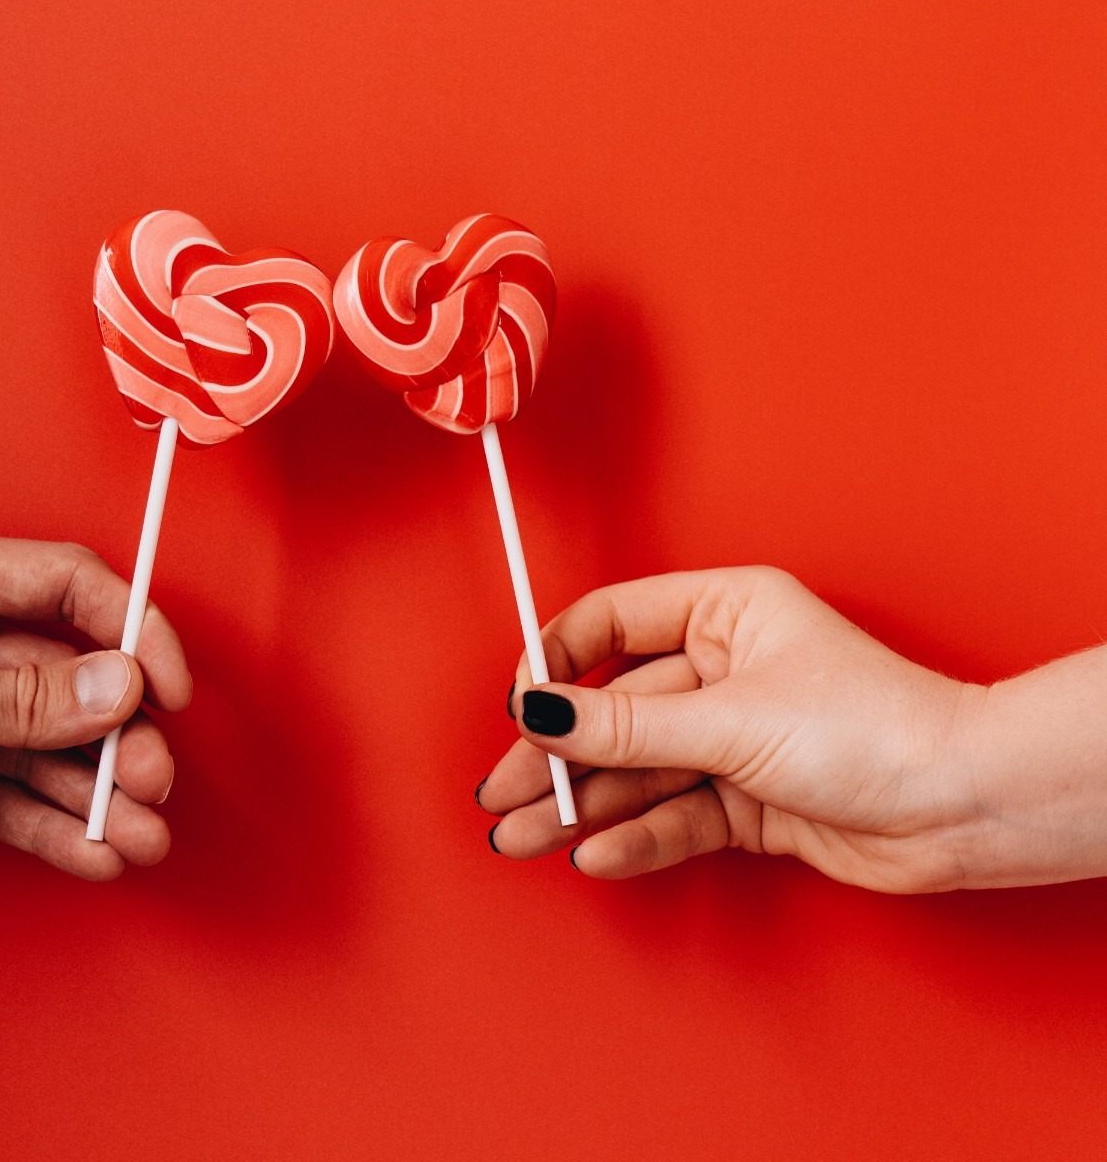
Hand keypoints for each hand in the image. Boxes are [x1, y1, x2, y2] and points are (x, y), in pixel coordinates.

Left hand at [0, 527, 191, 885]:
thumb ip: (11, 696)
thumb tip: (112, 687)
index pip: (64, 586)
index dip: (129, 631)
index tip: (168, 690)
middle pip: (62, 677)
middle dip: (113, 732)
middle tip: (147, 781)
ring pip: (38, 747)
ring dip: (90, 791)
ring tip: (138, 835)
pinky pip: (0, 796)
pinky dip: (45, 826)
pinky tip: (89, 852)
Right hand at [479, 565, 1106, 892]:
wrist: (963, 808)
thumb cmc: (876, 728)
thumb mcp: (729, 719)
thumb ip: (624, 724)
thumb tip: (539, 711)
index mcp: (723, 613)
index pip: (610, 623)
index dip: (555, 662)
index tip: (518, 706)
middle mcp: (724, 670)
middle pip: (614, 709)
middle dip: (556, 755)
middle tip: (503, 792)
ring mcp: (735, 738)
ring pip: (637, 770)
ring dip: (582, 806)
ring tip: (524, 837)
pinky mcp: (749, 800)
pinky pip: (675, 814)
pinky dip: (636, 835)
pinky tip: (596, 853)